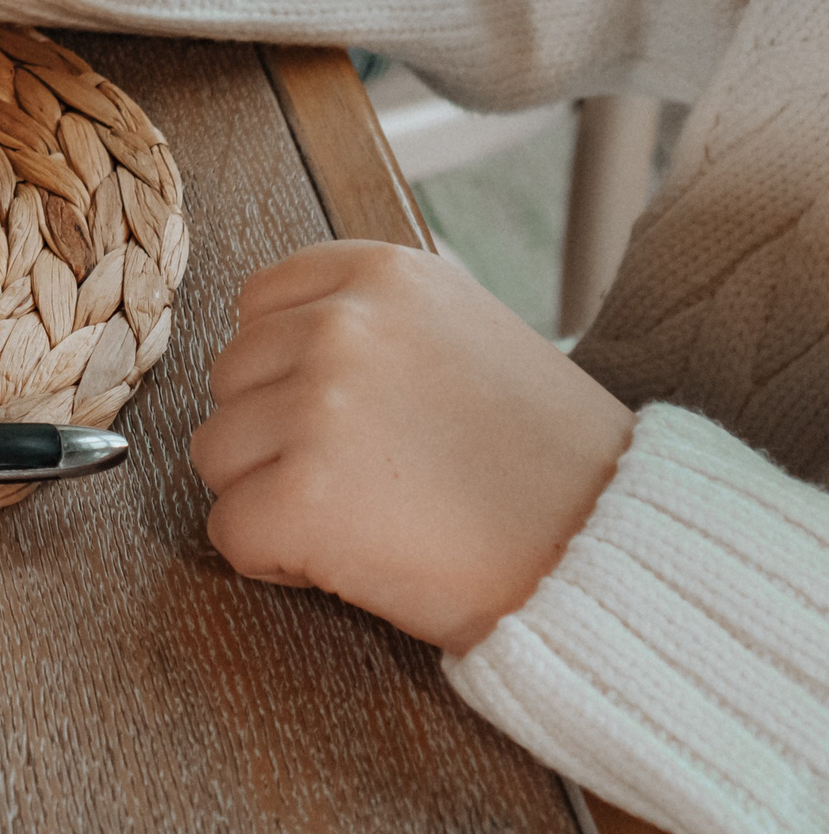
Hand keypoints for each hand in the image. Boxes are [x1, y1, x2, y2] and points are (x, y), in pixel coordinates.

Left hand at [191, 241, 636, 654]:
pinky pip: (230, 531)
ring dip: (271, 496)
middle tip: (373, 478)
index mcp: (380, 273)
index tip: (350, 415)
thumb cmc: (546, 460)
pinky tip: (354, 559)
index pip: (256, 305)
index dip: (287, 373)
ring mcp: (316, 406)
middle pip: (229, 382)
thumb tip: (268, 338)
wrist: (616, 554)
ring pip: (216, 455)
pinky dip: (274, 560)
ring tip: (370, 515)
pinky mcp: (302, 496)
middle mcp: (340, 324)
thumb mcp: (463, 333)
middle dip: (276, 437)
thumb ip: (367, 322)